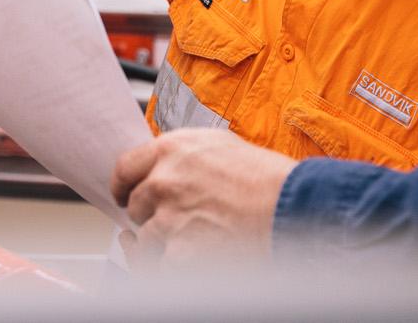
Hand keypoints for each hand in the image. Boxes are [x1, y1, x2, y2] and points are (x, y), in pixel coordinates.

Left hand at [111, 129, 296, 272]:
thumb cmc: (270, 180)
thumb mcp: (221, 146)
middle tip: (176, 222)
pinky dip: (174, 270)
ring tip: (195, 244)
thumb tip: (165, 168)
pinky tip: (194, 263)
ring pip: (146, 240)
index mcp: (172, 150)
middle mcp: (164, 182)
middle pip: (136, 207)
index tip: (126, 195)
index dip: (124, 185)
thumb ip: (184, 157)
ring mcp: (170, 220)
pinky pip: (161, 268)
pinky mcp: (180, 255)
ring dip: (164, 245)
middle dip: (152, 216)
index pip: (125, 168)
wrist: (293, 209)